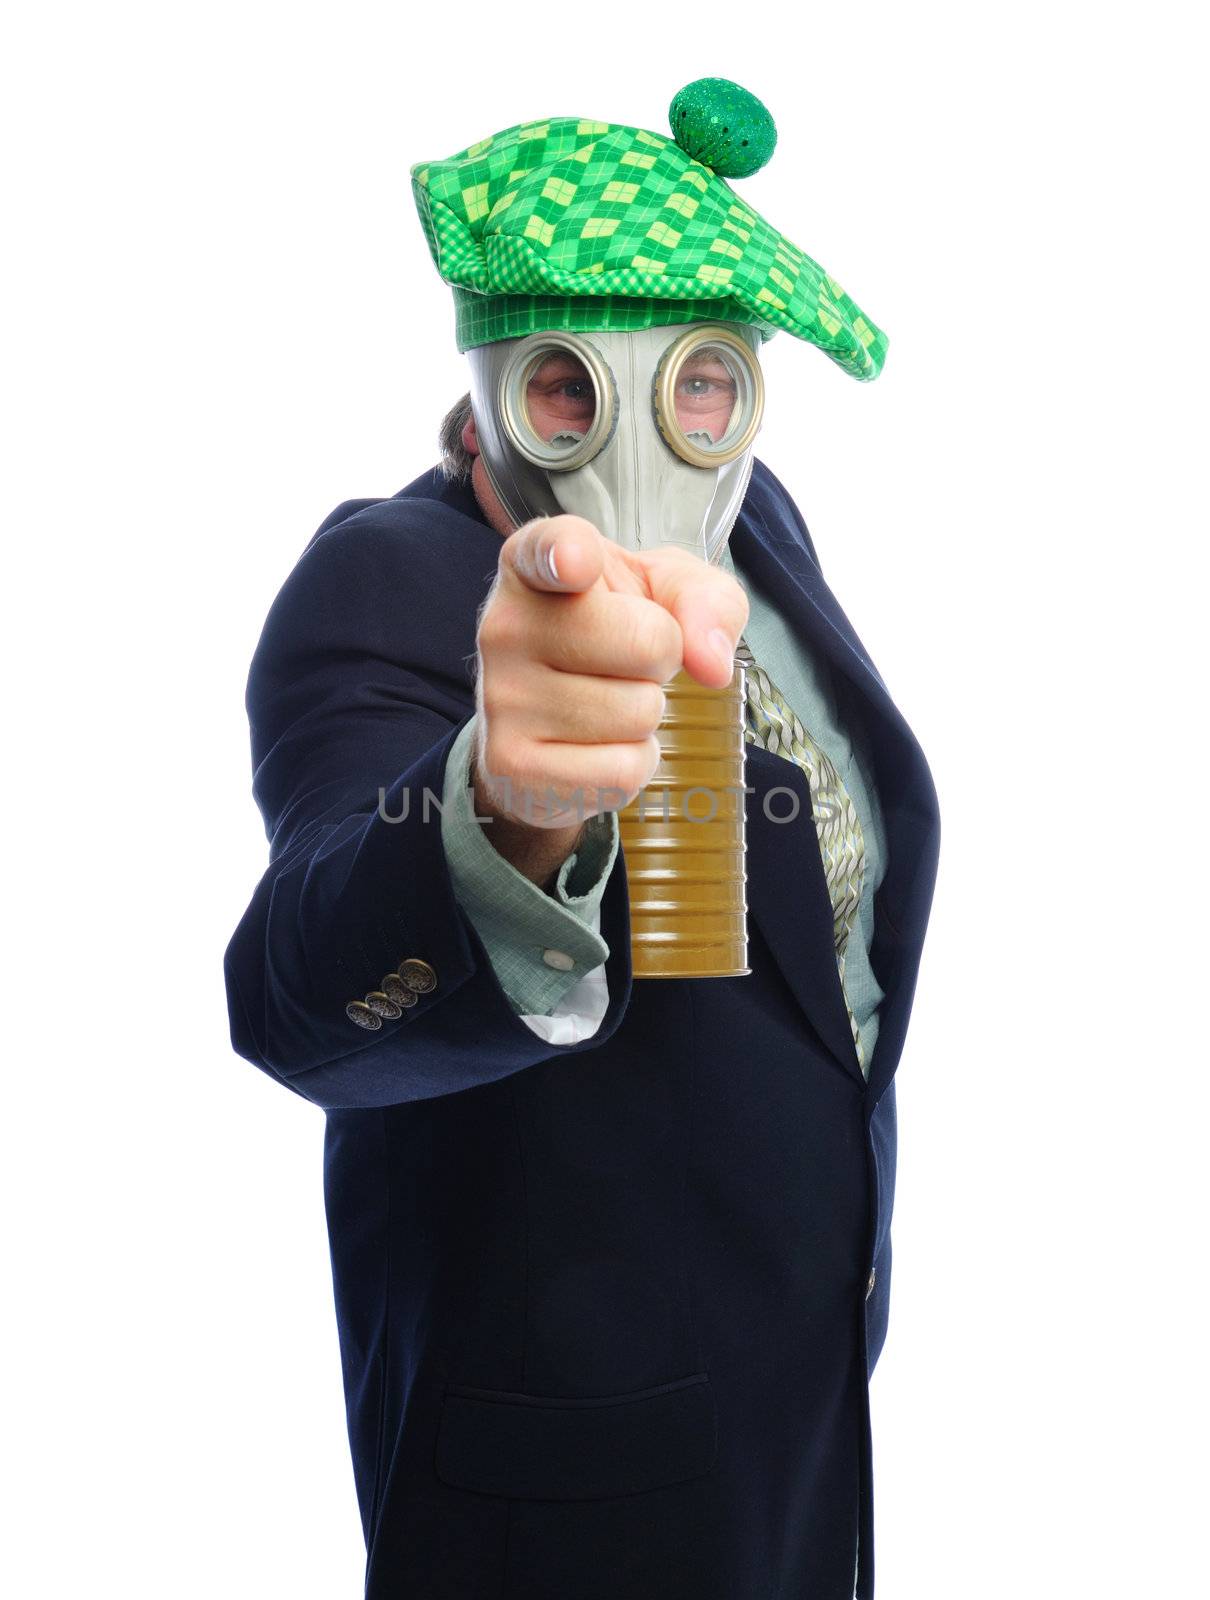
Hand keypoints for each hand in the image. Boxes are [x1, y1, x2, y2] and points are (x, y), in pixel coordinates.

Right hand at [473, 513, 748, 833]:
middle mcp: (504, 624)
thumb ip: (706, 600)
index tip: (577, 562)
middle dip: (663, 658)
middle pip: (647, 642)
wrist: (550, 724)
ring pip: (638, 712)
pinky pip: (623, 769)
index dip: (569, 554)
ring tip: (607, 701)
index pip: (552, 550)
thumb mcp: (666, 592)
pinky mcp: (511, 763)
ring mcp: (501, 698)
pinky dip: (632, 763)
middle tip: (627, 660)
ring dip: (645, 714)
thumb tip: (712, 666)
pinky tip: (596, 745)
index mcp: (533, 563)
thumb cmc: (614, 633)